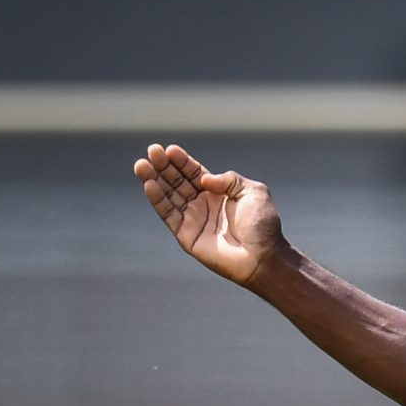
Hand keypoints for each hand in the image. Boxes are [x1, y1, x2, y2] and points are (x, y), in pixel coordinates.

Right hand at [135, 142, 284, 286]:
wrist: (264, 256)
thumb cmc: (263, 225)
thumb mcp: (252, 192)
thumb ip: (229, 179)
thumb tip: (203, 178)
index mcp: (218, 193)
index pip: (193, 172)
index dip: (181, 161)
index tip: (169, 149)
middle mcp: (203, 205)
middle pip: (177, 181)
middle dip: (163, 166)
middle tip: (152, 151)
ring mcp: (194, 220)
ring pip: (169, 196)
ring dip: (154, 180)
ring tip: (141, 165)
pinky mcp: (187, 236)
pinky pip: (169, 215)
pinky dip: (158, 200)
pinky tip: (149, 185)